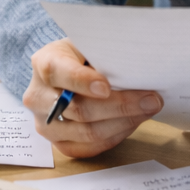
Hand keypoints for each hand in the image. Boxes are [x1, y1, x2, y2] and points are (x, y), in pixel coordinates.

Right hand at [22, 39, 162, 158]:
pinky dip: (115, 136)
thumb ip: (104, 51)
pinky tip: (132, 122)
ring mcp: (45, 124)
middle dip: (120, 106)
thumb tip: (136, 66)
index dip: (82, 81)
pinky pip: (89, 147)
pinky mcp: (58, 144)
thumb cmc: (82, 55)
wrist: (65, 73)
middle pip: (79, 109)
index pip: (59, 73)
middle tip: (151, 99)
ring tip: (148, 110)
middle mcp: (38, 96)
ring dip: (123, 122)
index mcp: (44, 63)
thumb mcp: (88, 42)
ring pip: (87, 132)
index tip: (107, 87)